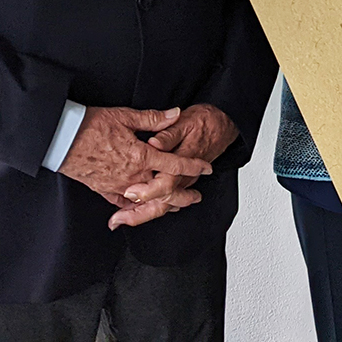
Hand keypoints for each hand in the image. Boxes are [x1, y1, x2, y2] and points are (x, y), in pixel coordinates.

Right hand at [58, 106, 211, 203]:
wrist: (60, 139)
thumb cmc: (91, 125)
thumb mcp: (125, 116)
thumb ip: (153, 118)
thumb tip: (175, 114)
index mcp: (141, 156)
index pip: (174, 164)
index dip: (193, 166)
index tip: (206, 168)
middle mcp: (132, 175)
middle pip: (163, 190)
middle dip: (182, 195)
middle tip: (196, 197)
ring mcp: (117, 185)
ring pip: (146, 201)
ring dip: (162, 203)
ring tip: (174, 205)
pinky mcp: (103, 190)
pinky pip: (123, 204)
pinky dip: (136, 207)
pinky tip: (141, 207)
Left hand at [109, 104, 238, 228]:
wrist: (222, 126)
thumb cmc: (204, 122)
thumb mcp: (186, 122)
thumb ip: (168, 135)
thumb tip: (154, 143)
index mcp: (183, 161)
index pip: (165, 183)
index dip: (147, 190)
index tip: (129, 193)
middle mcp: (183, 176)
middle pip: (163, 203)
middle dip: (139, 213)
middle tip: (118, 218)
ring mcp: (182, 182)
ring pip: (163, 206)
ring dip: (142, 215)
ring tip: (121, 219)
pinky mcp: (180, 183)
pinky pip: (165, 202)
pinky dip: (148, 209)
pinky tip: (133, 211)